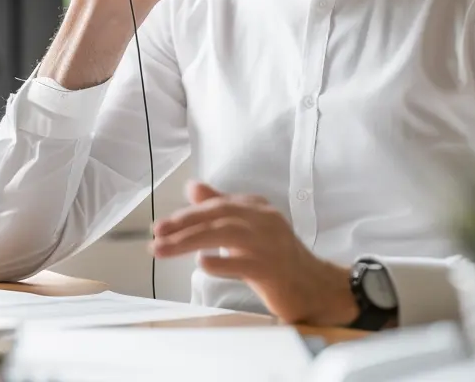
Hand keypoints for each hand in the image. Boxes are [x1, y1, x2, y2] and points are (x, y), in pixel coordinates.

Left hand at [151, 182, 357, 326]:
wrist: (317, 287)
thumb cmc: (278, 258)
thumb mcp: (250, 228)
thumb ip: (222, 207)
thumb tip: (192, 187)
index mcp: (258, 208)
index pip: (217, 205)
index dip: (187, 214)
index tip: (161, 226)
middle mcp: (265, 221)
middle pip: (218, 216)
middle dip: (183, 224)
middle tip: (157, 235)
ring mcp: (270, 245)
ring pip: (224, 235)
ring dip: (189, 242)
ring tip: (163, 250)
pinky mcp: (273, 270)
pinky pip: (242, 263)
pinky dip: (220, 262)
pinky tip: (202, 264)